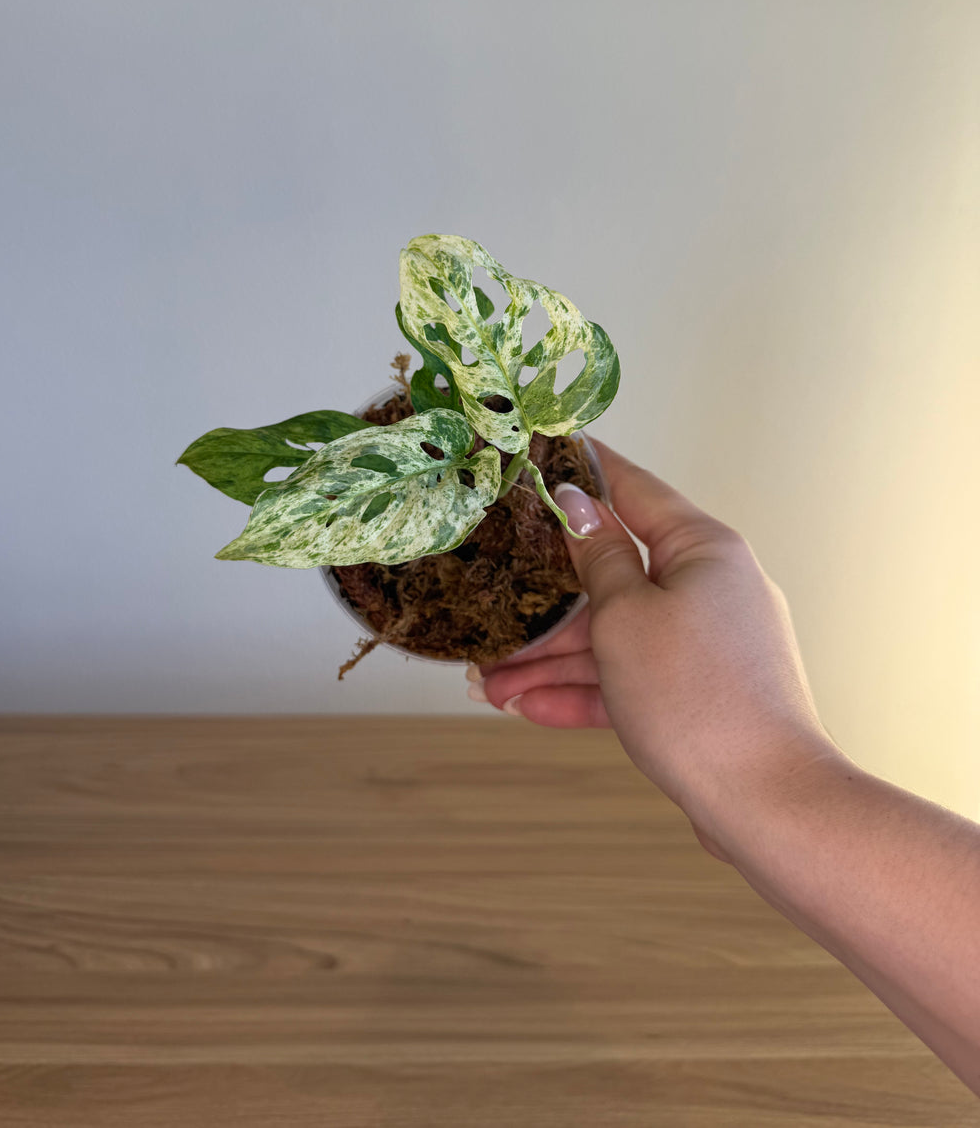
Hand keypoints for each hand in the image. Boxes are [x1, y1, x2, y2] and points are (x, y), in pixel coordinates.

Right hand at [471, 438, 844, 860]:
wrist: (764, 804)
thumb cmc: (698, 699)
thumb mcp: (626, 617)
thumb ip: (598, 558)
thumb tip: (579, 505)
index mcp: (704, 549)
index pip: (634, 489)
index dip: (584, 470)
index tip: (542, 450)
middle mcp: (712, 588)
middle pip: (615, 576)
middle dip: (546, 601)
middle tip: (490, 606)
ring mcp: (709, 644)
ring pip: (616, 636)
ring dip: (553, 658)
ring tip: (490, 682)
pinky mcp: (701, 694)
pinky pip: (633, 679)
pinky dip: (586, 691)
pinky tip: (529, 708)